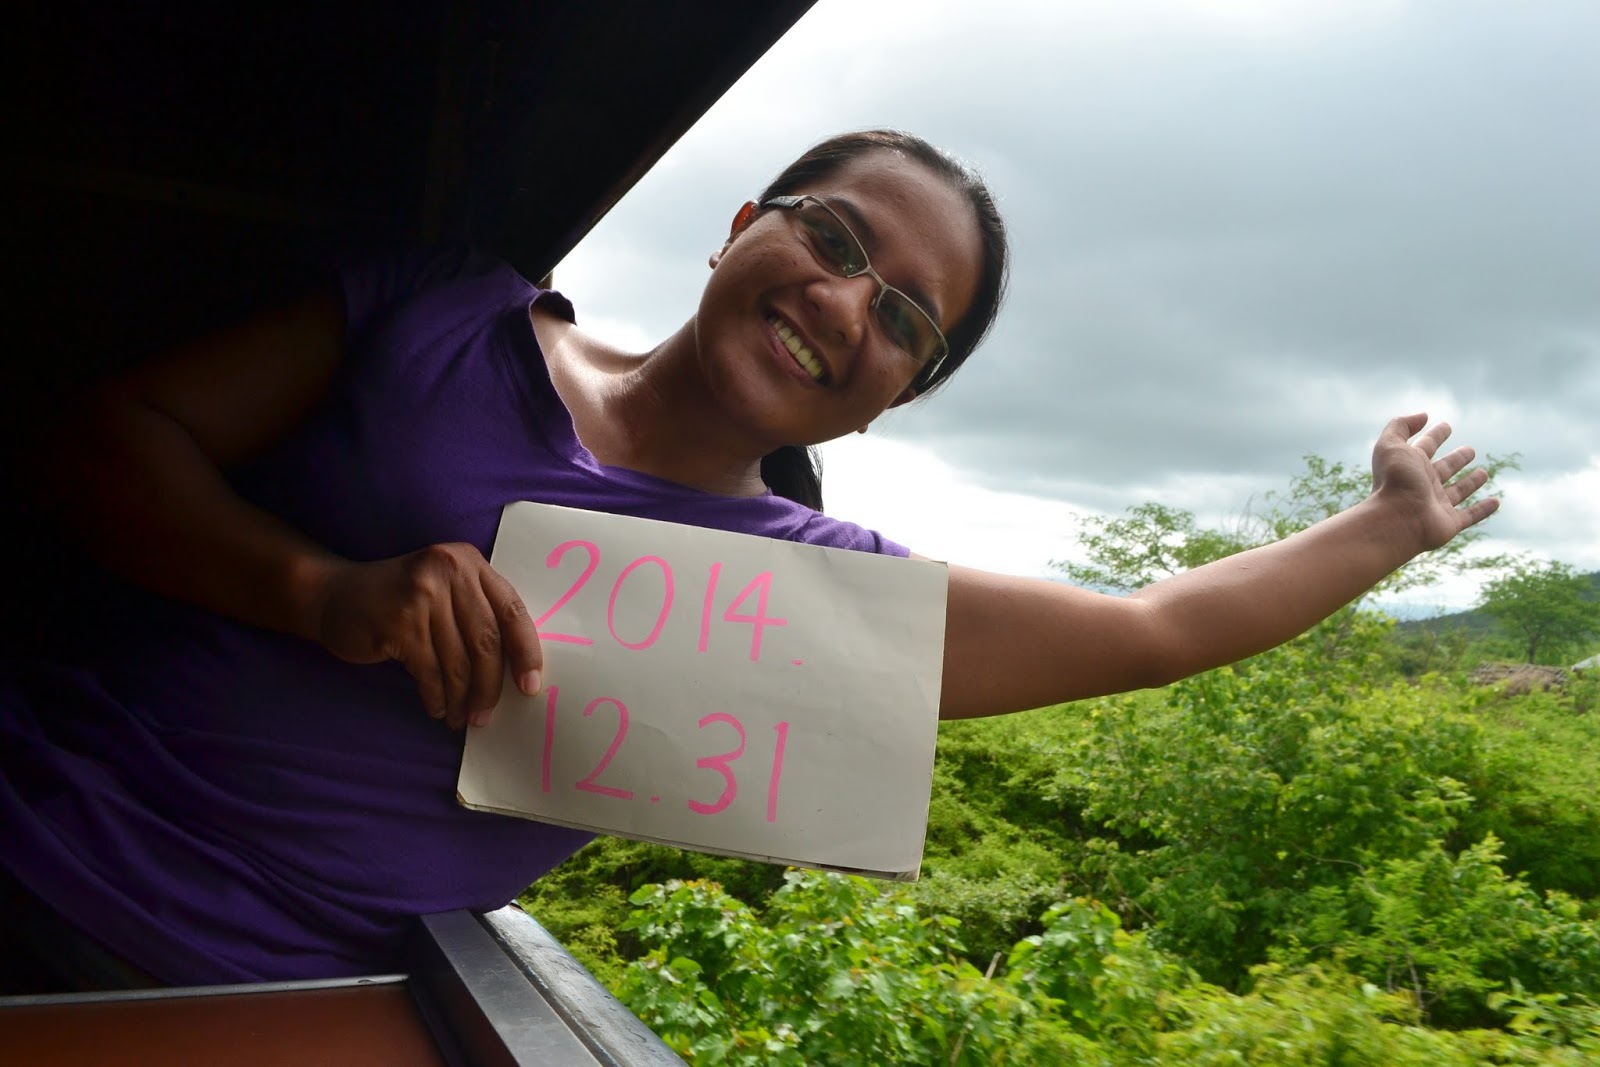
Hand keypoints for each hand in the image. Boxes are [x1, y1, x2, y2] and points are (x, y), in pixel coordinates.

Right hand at [314, 544, 542, 728]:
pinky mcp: (398, 622)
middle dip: (490, 686)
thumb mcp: (444, 589)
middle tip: (486, 715)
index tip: (530, 685)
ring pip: (457, 662)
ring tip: (460, 717)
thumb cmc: (400, 600)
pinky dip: (436, 697)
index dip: (526, 652)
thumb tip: (516, 669)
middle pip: (486, 642)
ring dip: (462, 698)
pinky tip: (437, 707)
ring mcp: (421, 596)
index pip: (512, 611)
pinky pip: (429, 672)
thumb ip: (477, 612)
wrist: (333, 594)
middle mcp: (448, 572)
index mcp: (469, 562)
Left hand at [1370, 413, 1498, 552]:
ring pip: (1458, 491)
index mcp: (1410, 466)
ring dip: (1470, 483)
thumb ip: (1400, 426)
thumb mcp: (1391, 445)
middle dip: (1456, 459)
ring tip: (1483, 472)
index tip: (1446, 426)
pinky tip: (1496, 502)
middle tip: (1470, 450)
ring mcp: (1436, 505)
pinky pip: (1470, 516)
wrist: (1396, 520)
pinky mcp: (1449, 523)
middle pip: (1444, 468)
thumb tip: (1423, 416)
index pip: (1426, 446)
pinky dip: (1483, 510)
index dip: (1435, 435)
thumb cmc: (1394, 481)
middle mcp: (1423, 485)